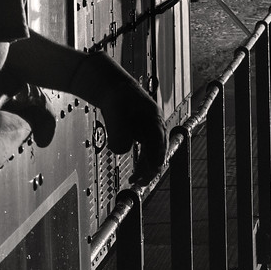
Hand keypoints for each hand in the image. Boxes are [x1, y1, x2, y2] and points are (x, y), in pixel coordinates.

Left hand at [72, 51, 167, 183]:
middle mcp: (155, 125)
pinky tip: (133, 175)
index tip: (150, 171)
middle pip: (158, 150)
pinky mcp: (141, 135)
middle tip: (139, 182)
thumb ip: (118, 130)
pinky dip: (141, 165)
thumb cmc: (114, 94)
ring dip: (145, 169)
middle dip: (151, 168)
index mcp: (154, 116)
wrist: (111, 87)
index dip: (156, 157)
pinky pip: (145, 154)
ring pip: (152, 154)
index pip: (159, 141)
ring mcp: (149, 130)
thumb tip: (121, 151)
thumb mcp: (114, 109)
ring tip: (135, 181)